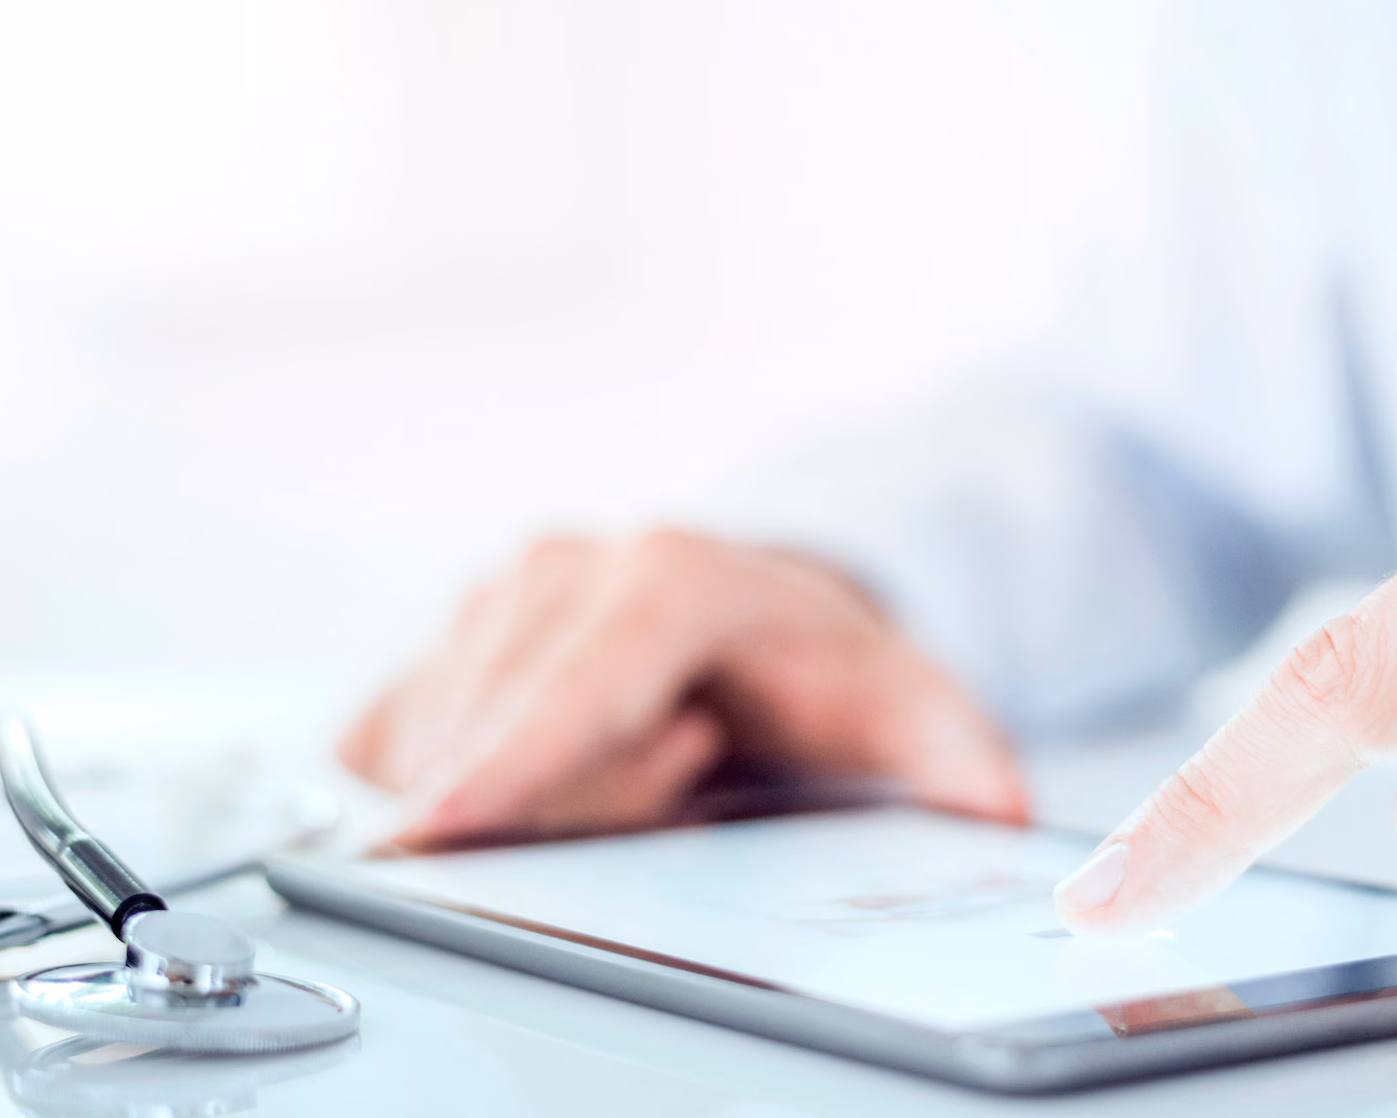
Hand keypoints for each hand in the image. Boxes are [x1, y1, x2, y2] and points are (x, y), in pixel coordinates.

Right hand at [338, 528, 1026, 848]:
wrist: (759, 607)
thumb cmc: (817, 662)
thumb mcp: (904, 700)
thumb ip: (953, 751)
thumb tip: (996, 809)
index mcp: (673, 573)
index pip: (580, 674)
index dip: (517, 757)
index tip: (445, 830)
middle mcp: (566, 568)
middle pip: (507, 738)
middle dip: (571, 808)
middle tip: (687, 773)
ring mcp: (491, 600)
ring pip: (444, 752)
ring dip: (527, 802)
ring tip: (651, 757)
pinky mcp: (438, 646)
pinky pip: (400, 753)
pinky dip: (464, 793)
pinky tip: (556, 768)